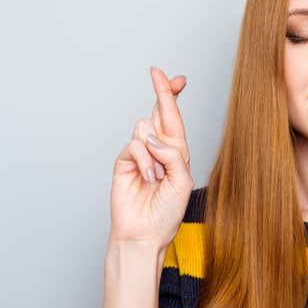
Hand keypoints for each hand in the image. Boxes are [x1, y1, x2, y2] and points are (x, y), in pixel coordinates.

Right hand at [109, 67, 193, 247]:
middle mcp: (158, 149)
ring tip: (157, 177)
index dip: (174, 96)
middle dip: (162, 91)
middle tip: (158, 73)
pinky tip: (148, 178)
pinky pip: (135, 145)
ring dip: (156, 152)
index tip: (176, 78)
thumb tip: (153, 137)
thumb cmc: (166, 213)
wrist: (144, 234)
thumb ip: (173, 155)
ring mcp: (140, 154)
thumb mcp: (182, 181)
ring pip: (145, 127)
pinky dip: (145, 160)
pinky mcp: (124, 161)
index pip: (175, 118)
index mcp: (176, 152)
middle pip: (159, 111)